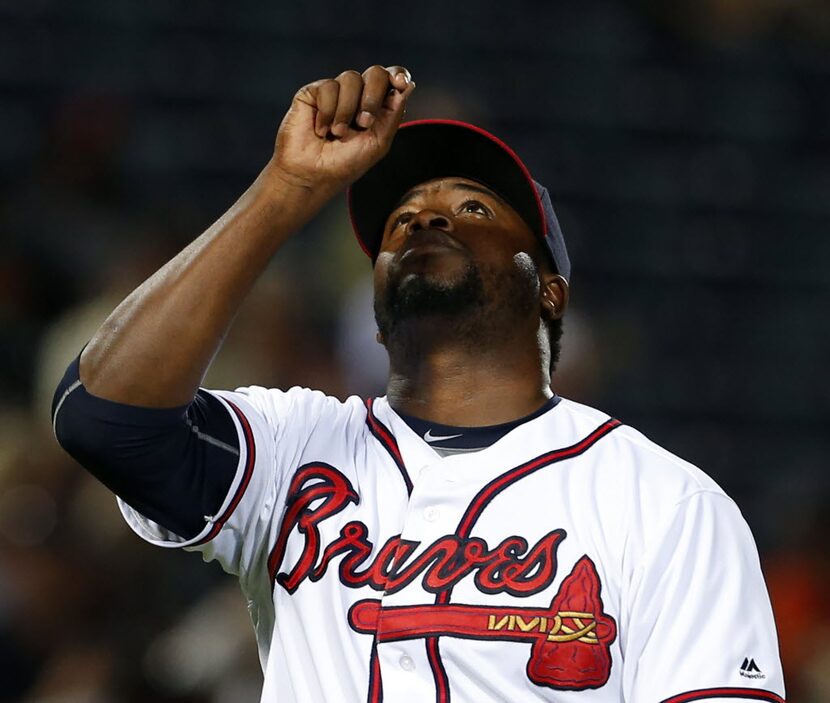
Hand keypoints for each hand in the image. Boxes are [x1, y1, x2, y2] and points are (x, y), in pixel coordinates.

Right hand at [269, 65, 414, 193]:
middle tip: (364, 123)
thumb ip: (393, 113)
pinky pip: (329, 86)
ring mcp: (336, 92)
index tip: (400, 84)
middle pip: (376, 72)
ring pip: (351, 78)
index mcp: (377, 107)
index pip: (392, 79)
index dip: (398, 75)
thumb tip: (408, 84)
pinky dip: (327, 112)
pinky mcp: (313, 92)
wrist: (313, 174)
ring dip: (347, 110)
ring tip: (338, 133)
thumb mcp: (378, 142)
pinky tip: (321, 130)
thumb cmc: (345, 164)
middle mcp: (358, 96)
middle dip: (373, 96)